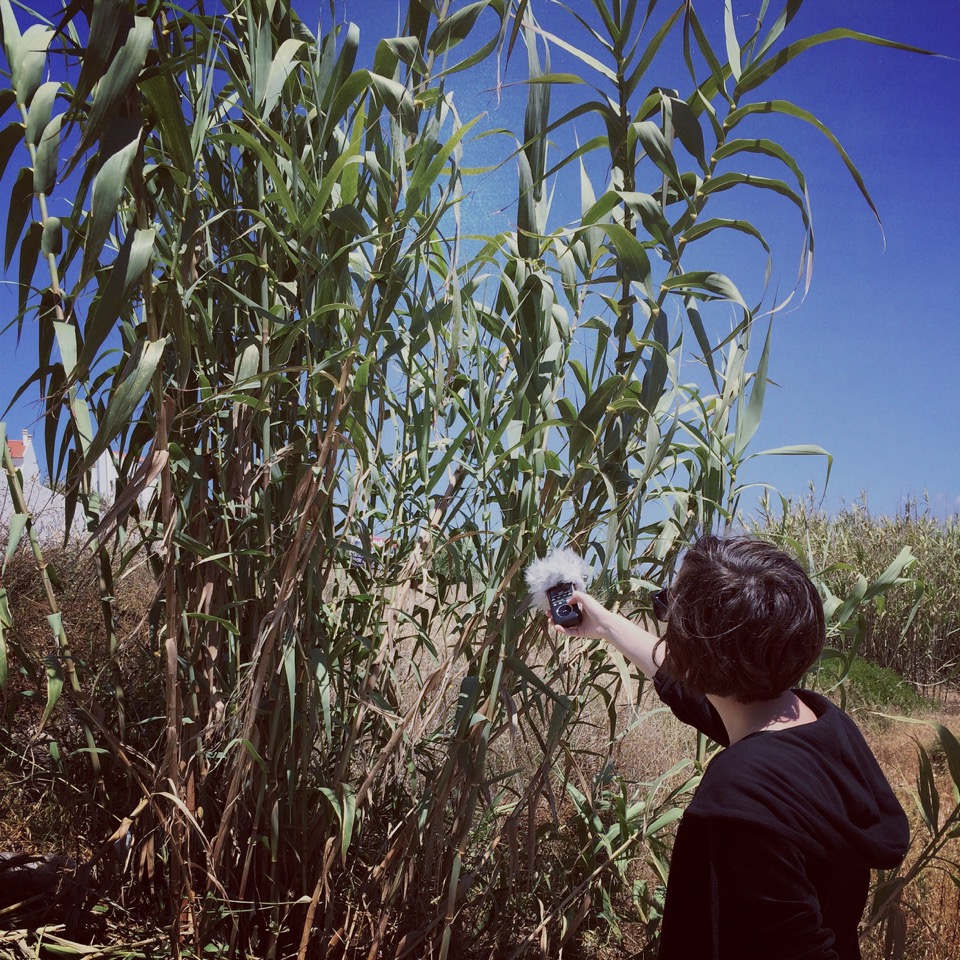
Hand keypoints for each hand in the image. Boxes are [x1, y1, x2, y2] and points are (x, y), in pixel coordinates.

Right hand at [548, 590, 662, 679]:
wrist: (605, 623)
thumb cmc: (597, 610)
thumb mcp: (586, 598)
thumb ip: (576, 596)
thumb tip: (567, 600)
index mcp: (581, 608)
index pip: (568, 607)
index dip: (560, 607)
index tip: (553, 606)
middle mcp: (580, 616)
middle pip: (565, 616)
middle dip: (556, 615)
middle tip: (548, 614)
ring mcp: (579, 625)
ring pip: (565, 625)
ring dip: (557, 623)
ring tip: (550, 621)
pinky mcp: (580, 633)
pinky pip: (569, 632)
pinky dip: (563, 630)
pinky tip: (557, 627)